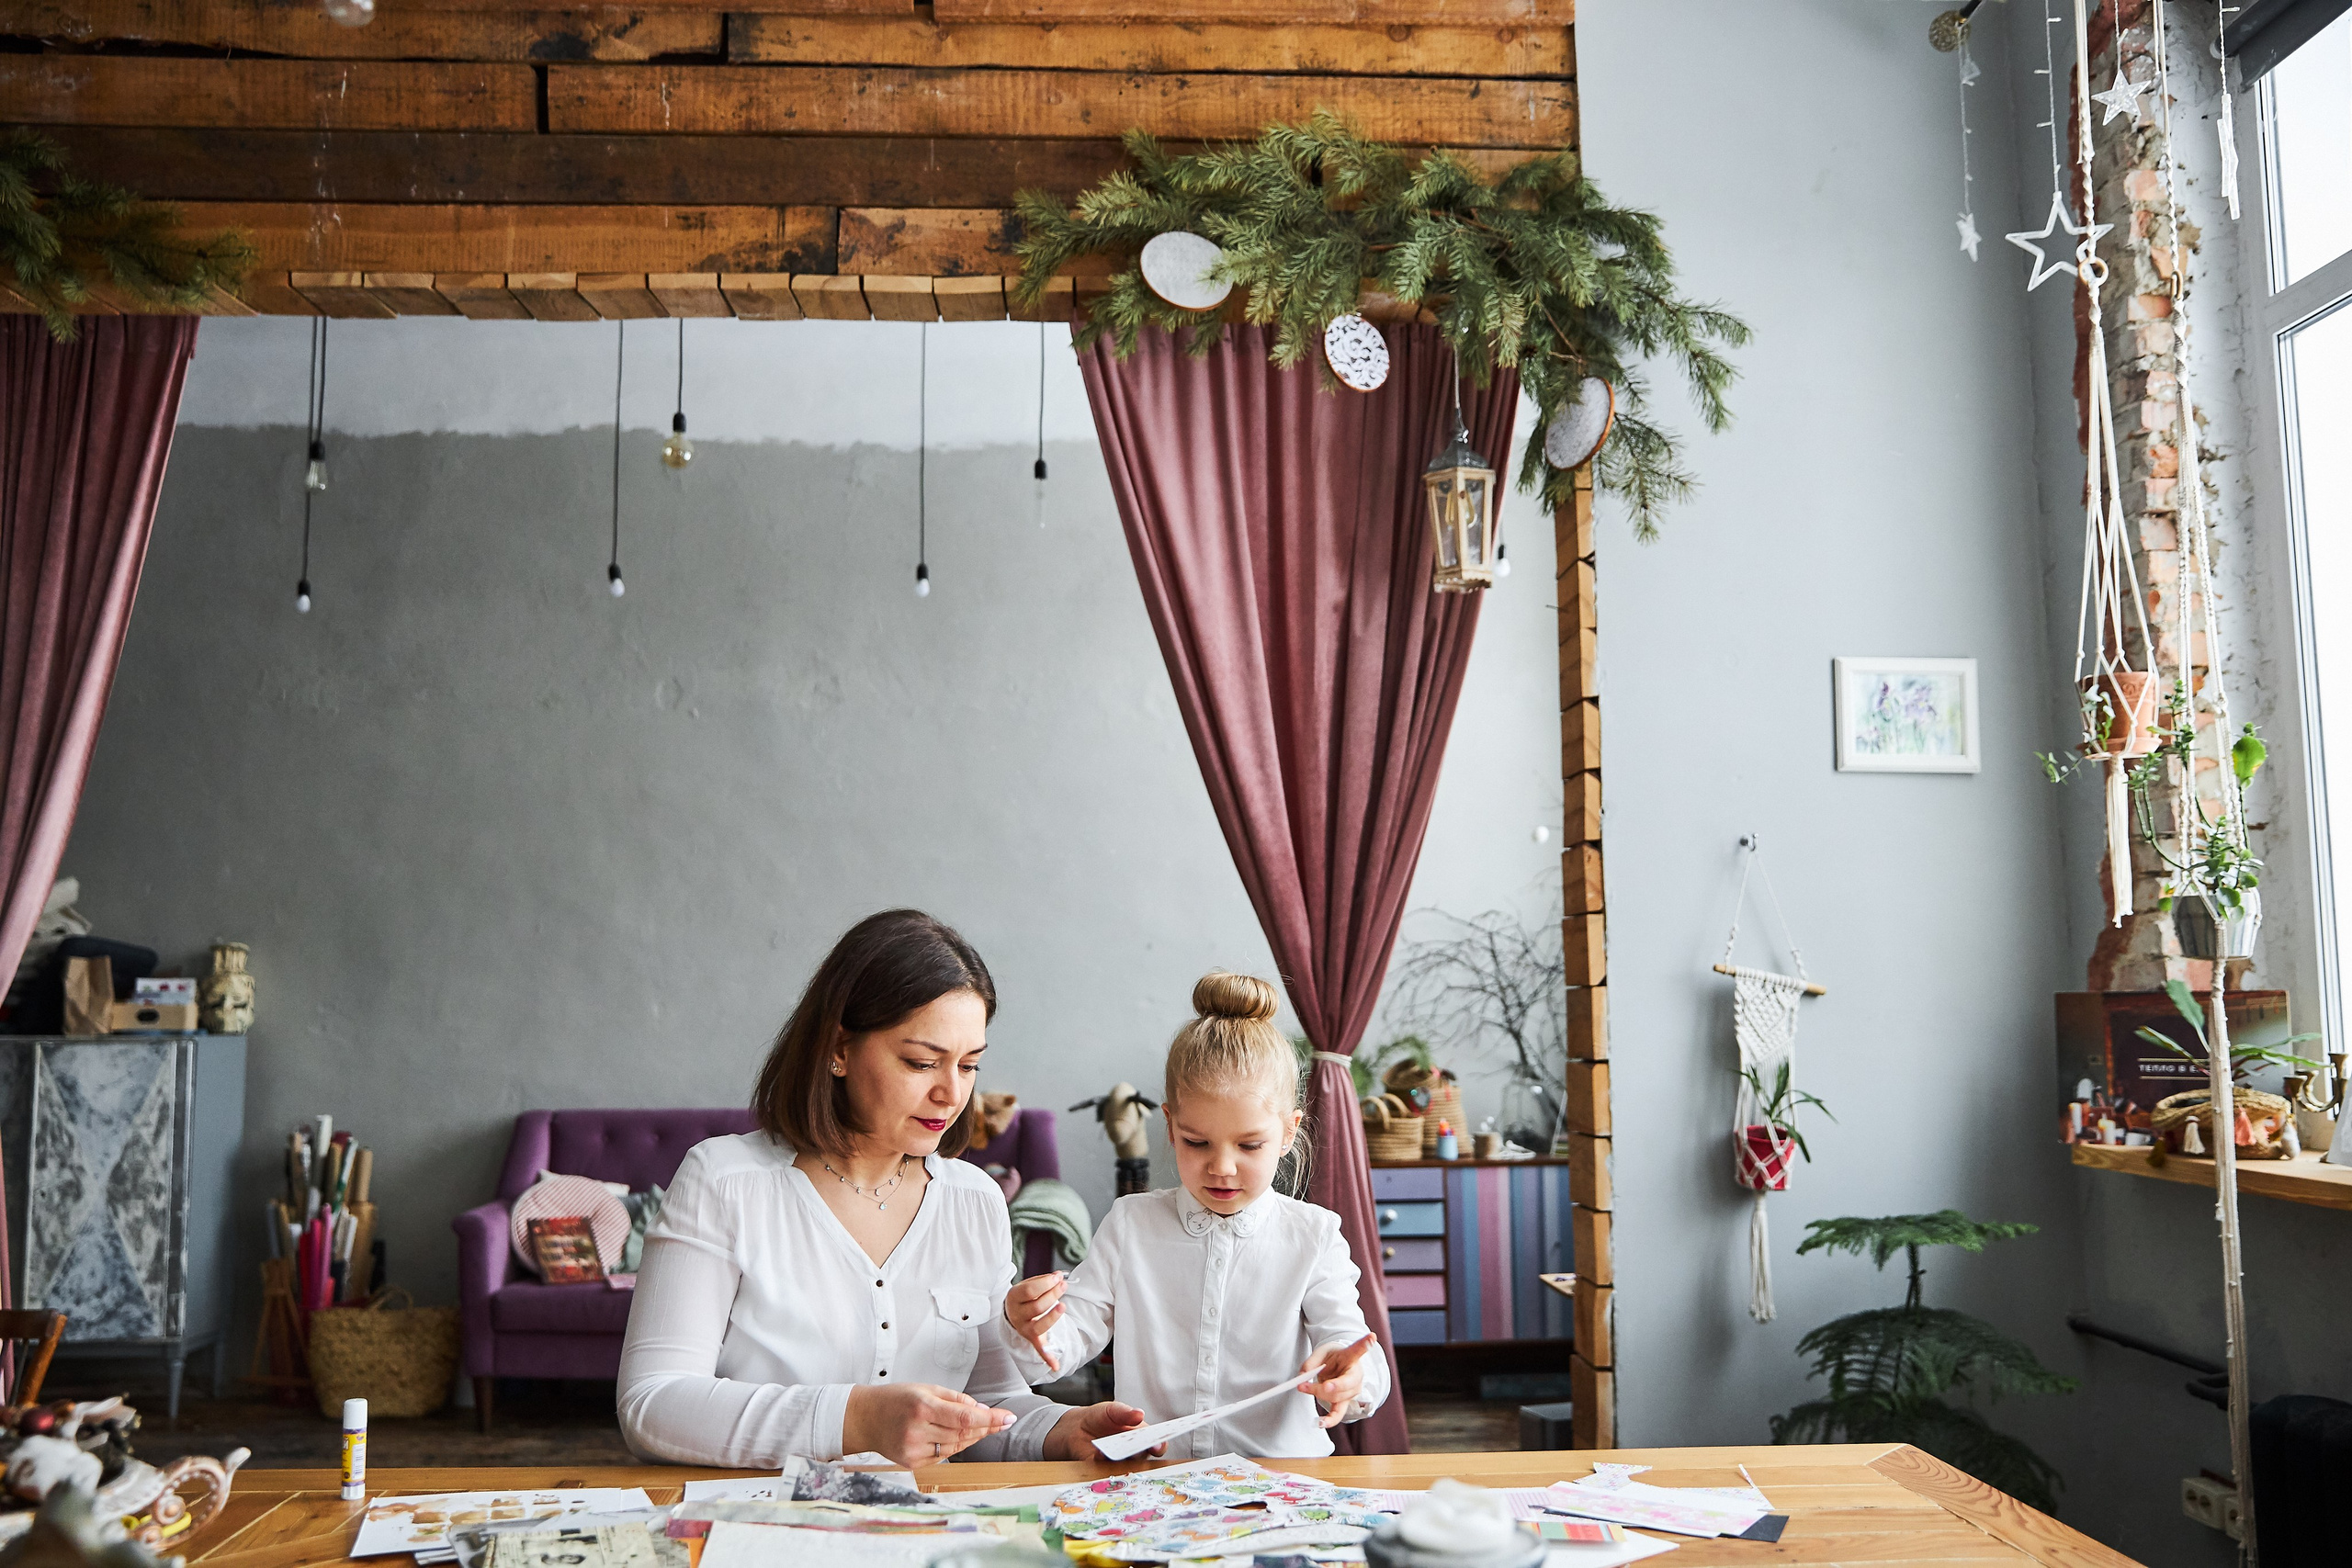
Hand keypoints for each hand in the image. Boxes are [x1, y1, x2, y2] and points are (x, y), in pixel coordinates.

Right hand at [840, 1382, 1012, 1468]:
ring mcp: (914, 1450)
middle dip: (986, 1428)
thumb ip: (956, 1399)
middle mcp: (917, 1431)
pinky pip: (942, 1456)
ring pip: (955, 1447)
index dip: (991, 1420)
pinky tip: (959, 1437)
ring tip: (983, 1427)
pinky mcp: (912, 1463)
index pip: (965, 1418)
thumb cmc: (896, 1399)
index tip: (1009, 1418)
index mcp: (922, 1407)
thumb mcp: (926, 1388)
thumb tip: (982, 1411)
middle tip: (1002, 1421)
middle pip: (963, 1434)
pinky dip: (955, 1446)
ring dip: (973, 1437)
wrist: (865, 1418)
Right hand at [1003, 1272, 1066, 1371]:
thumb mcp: (1027, 1284)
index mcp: (1013, 1298)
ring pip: (1040, 1325)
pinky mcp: (1032, 1338)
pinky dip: (1047, 1358)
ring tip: (1063, 1305)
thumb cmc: (1024, 1295)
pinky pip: (1039, 1349)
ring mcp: (1023, 1328)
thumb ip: (1043, 1280)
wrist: (1012, 1311)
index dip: (1046, 1284)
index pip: (1029, 1291)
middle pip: (1037, 1307)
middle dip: (1053, 1295)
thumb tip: (1060, 1276)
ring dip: (1053, 1316)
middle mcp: (1016, 1315)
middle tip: (1064, 1286)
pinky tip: (1056, 1366)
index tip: (1058, 1277)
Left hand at [1043, 1400, 1162, 1460]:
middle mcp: (1132, 1452)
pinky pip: (1104, 1468)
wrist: (1076, 1427)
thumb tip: (1140, 1414)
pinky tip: (1099, 1453)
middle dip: (1141, 1452)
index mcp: (1141, 1436)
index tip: (1158, 1445)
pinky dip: (1102, 1460)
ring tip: (1119, 1451)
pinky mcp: (1100, 1468)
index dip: (1159, 1445)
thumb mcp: (1112, 1410)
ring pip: (1125, 1465)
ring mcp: (1117, 1462)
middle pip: (1142, 1456)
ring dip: (1122, 1459)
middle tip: (1139, 1448)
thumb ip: (1125, 1412)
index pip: (1156, 1443)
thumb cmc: (1100, 1417)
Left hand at [1298, 1334, 1374, 1428]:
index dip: (1365, 1344)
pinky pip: (1338, 1413)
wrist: (1337, 1368)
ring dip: (1317, 1393)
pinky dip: (1329, 1420)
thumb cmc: (1331, 1359)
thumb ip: (1310, 1363)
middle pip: (1343, 1384)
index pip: (1359, 1350)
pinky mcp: (1345, 1402)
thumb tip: (1302, 1377)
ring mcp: (1352, 1390)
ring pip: (1335, 1397)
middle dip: (1325, 1386)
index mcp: (1351, 1357)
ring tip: (1302, 1387)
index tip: (1372, 1337)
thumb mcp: (1320, 1354)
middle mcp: (1356, 1375)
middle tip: (1306, 1384)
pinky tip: (1320, 1423)